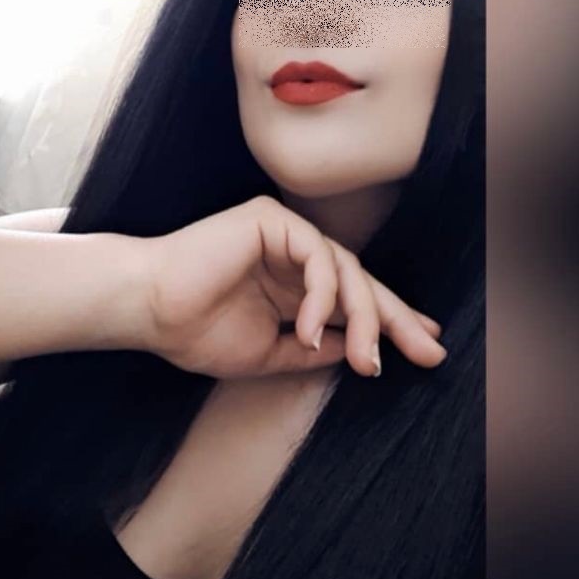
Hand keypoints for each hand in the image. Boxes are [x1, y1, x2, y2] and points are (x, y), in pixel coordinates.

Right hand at [137, 195, 447, 377]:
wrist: (149, 311)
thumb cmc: (194, 332)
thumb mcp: (269, 353)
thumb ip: (313, 349)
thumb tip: (357, 351)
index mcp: (291, 286)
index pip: (351, 301)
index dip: (389, 323)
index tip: (424, 348)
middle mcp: (292, 256)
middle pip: (360, 282)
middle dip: (396, 318)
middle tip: (429, 350)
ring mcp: (284, 234)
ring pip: (348, 270)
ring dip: (366, 317)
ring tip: (367, 359)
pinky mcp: (272, 219)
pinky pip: (319, 257)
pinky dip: (324, 296)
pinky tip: (313, 328)